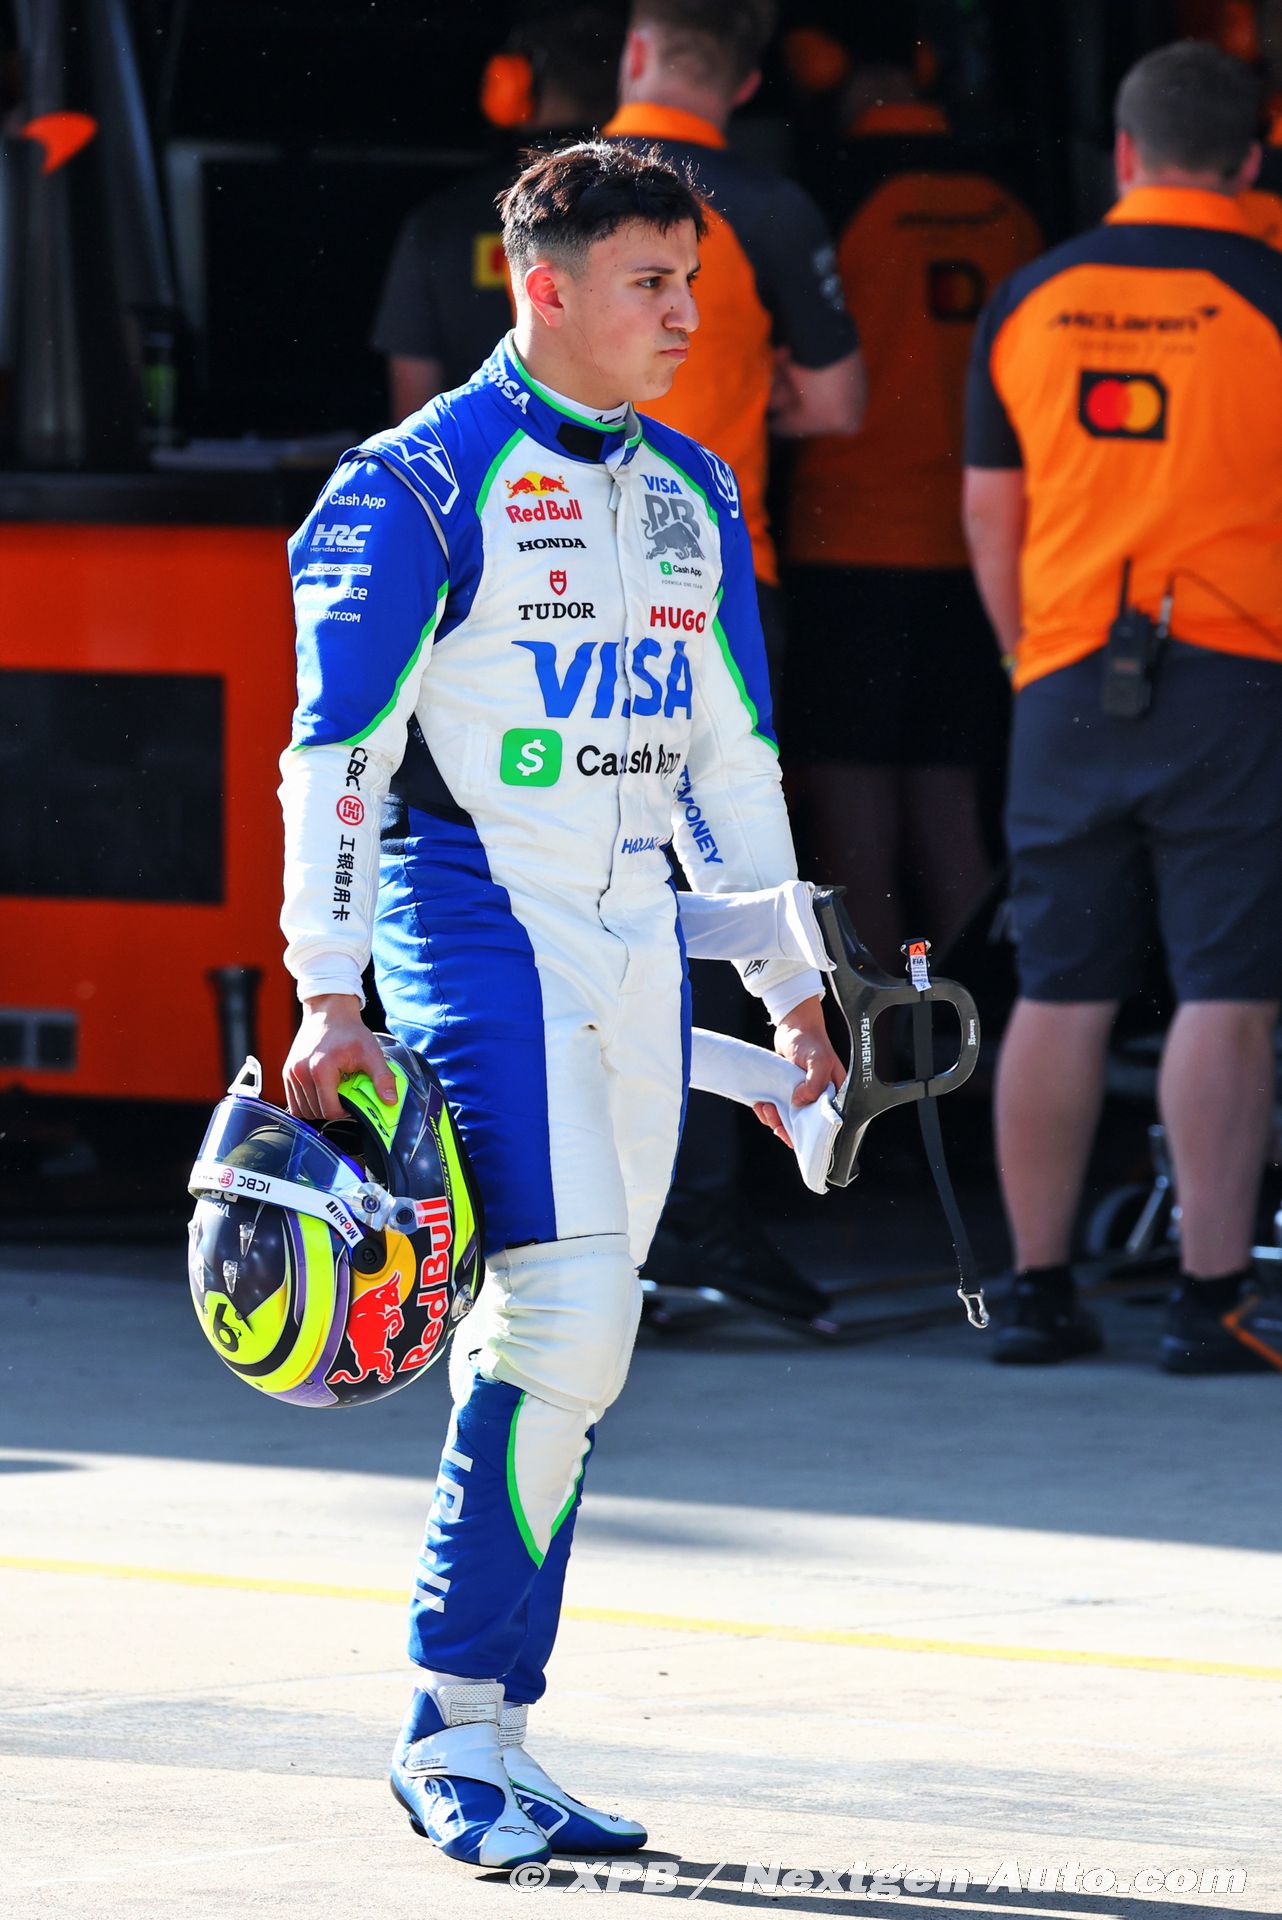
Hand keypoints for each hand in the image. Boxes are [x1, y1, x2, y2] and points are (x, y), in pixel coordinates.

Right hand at [283, 994, 397, 1121]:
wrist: (329, 1012)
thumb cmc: (349, 1031)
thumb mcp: (372, 1053)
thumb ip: (383, 1078)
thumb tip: (390, 1101)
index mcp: (321, 1069)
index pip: (330, 1111)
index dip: (345, 1112)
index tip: (352, 1100)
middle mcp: (301, 1072)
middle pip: (316, 1112)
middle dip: (333, 1109)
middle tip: (344, 1095)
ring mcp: (291, 1073)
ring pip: (303, 1110)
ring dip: (320, 1107)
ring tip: (333, 1092)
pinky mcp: (287, 1072)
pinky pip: (295, 1102)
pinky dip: (308, 1103)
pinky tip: (321, 1092)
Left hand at [753, 995, 845, 1146]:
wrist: (793, 1026)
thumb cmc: (811, 1040)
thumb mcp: (818, 1061)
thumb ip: (814, 1084)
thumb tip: (800, 1103)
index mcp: (833, 1095)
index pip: (825, 1124)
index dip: (809, 1135)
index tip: (792, 1134)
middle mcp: (818, 1098)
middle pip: (804, 1127)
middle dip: (786, 1129)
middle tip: (774, 1120)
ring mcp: (801, 1096)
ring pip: (787, 1120)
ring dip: (773, 1120)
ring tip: (765, 1107)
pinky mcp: (786, 1092)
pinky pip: (776, 1110)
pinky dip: (767, 1112)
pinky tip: (761, 1104)